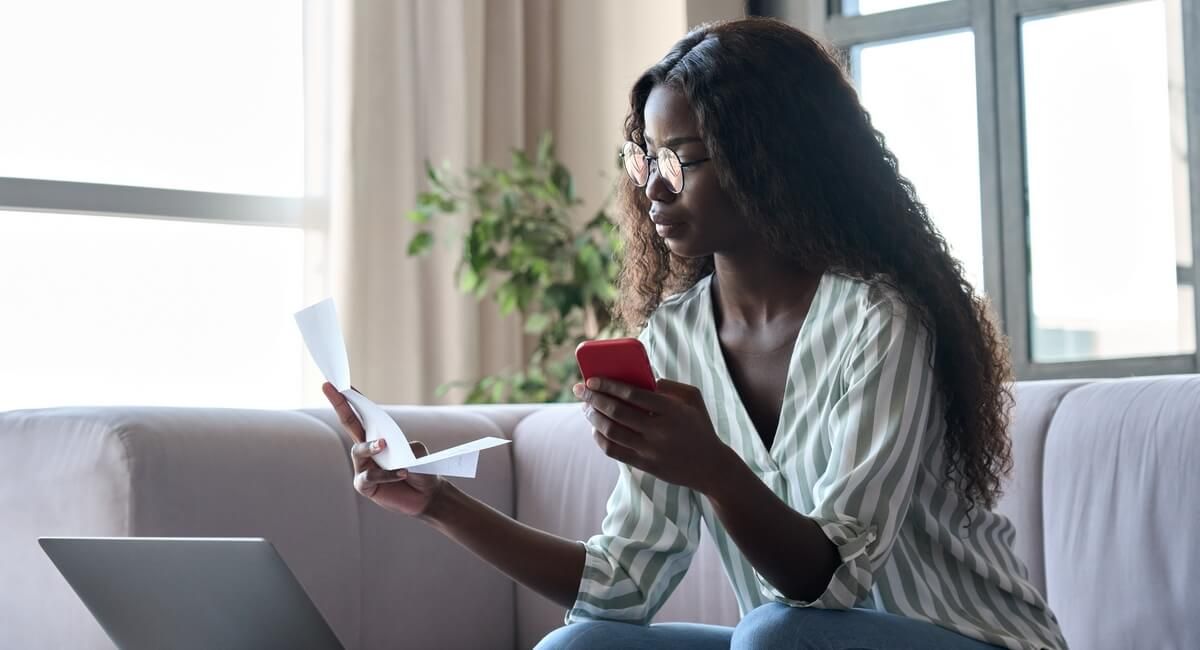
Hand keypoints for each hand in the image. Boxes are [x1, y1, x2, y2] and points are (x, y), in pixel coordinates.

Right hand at [322, 382, 443, 516]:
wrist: (427, 495)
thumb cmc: (421, 470)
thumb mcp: (418, 452)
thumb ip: (405, 447)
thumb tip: (391, 450)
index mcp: (377, 436)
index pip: (362, 415)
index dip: (351, 399)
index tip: (339, 383)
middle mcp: (366, 449)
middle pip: (348, 423)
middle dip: (339, 404)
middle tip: (329, 387)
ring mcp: (363, 467)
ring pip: (358, 450)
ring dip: (371, 446)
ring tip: (384, 445)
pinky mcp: (365, 485)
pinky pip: (370, 476)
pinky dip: (386, 474)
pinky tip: (401, 473)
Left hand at [574, 377, 735, 493]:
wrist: (711, 466)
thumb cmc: (699, 426)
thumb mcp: (692, 399)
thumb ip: (668, 385)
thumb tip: (639, 379)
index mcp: (671, 410)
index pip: (632, 394)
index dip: (608, 385)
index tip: (592, 379)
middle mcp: (659, 431)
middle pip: (616, 412)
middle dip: (594, 399)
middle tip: (580, 390)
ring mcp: (650, 450)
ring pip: (611, 432)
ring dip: (593, 417)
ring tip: (586, 407)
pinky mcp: (645, 465)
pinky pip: (613, 451)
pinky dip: (599, 438)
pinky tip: (595, 428)